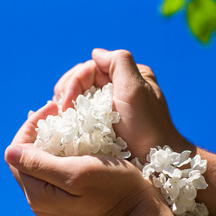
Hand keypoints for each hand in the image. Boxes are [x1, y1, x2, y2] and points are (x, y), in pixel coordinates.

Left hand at [5, 115, 165, 215]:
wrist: (137, 210)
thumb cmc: (112, 188)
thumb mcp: (76, 172)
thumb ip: (40, 164)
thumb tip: (9, 151)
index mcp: (38, 193)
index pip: (16, 154)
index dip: (29, 128)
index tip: (52, 109)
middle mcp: (39, 199)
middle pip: (24, 158)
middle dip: (36, 132)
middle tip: (57, 113)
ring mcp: (51, 200)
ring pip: (36, 162)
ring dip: (46, 141)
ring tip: (63, 124)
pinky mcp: (63, 197)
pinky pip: (49, 170)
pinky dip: (55, 152)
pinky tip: (70, 142)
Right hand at [53, 49, 193, 160]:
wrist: (154, 162)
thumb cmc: (146, 127)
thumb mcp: (135, 88)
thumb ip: (118, 62)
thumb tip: (96, 53)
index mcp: (126, 76)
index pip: (89, 69)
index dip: (73, 83)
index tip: (66, 104)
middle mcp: (117, 88)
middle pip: (81, 82)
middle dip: (67, 93)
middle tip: (61, 112)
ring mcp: (110, 107)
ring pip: (79, 97)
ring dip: (66, 106)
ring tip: (62, 119)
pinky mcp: (103, 125)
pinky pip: (82, 114)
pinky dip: (71, 117)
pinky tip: (66, 124)